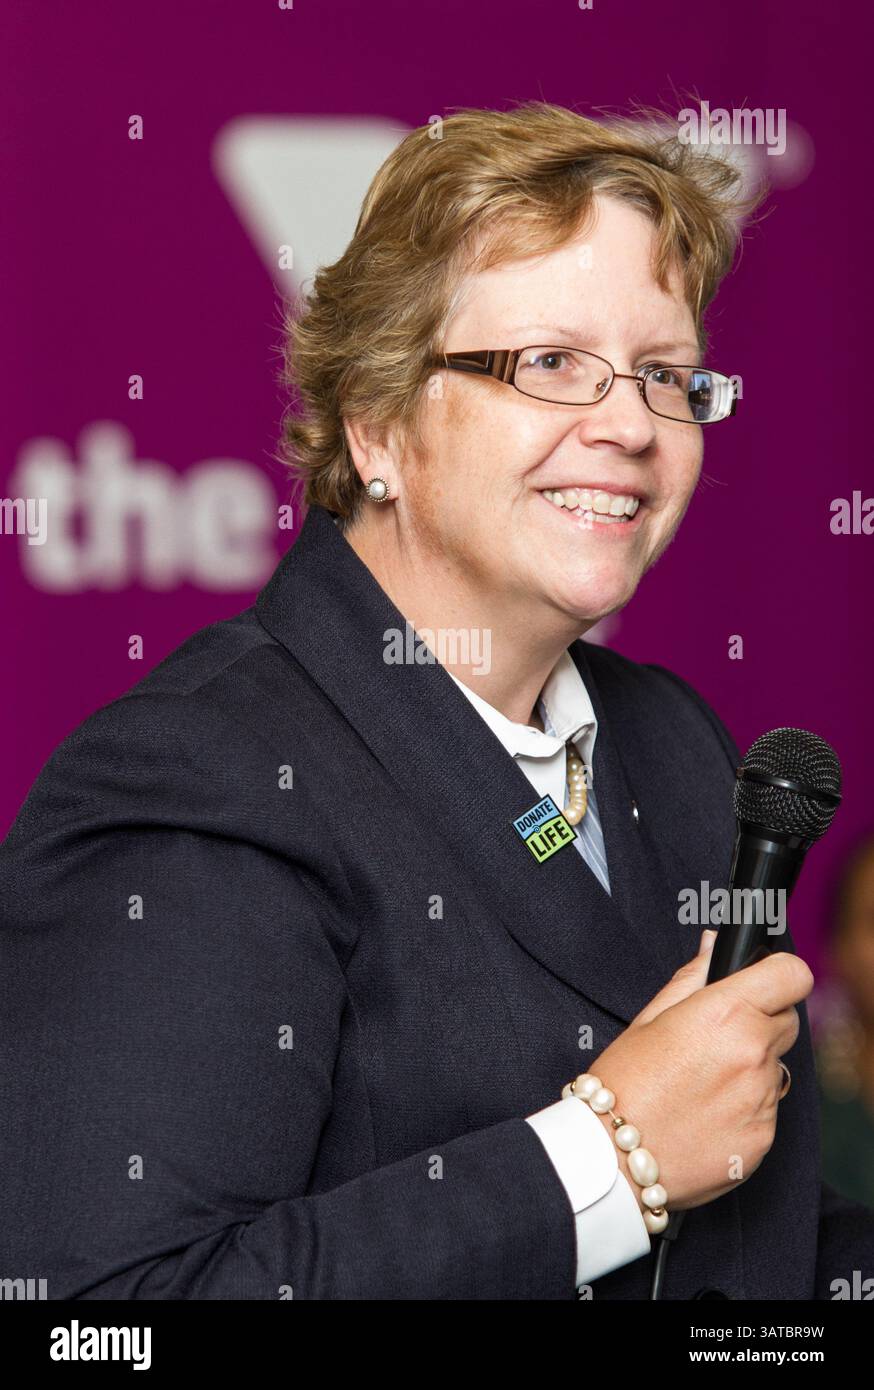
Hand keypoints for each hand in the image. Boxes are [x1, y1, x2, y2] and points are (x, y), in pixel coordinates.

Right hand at [584, 930, 813, 1211]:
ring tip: (700, 1086)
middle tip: (715, 1041)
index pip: (792, 976)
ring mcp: (762, 1099)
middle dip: (760, 1023)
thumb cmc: (622, 1083)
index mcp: (727, 1012)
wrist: (613, 1159)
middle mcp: (753, 1052)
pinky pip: (766, 1111)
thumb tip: (714, 945)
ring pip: (775, 1069)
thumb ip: (692, 977)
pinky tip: (704, 1116)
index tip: (763, 984)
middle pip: (786, 1021)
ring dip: (750, 1070)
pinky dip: (744, 1110)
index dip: (778, 976)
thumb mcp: (649, 1018)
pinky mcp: (763, 1139)